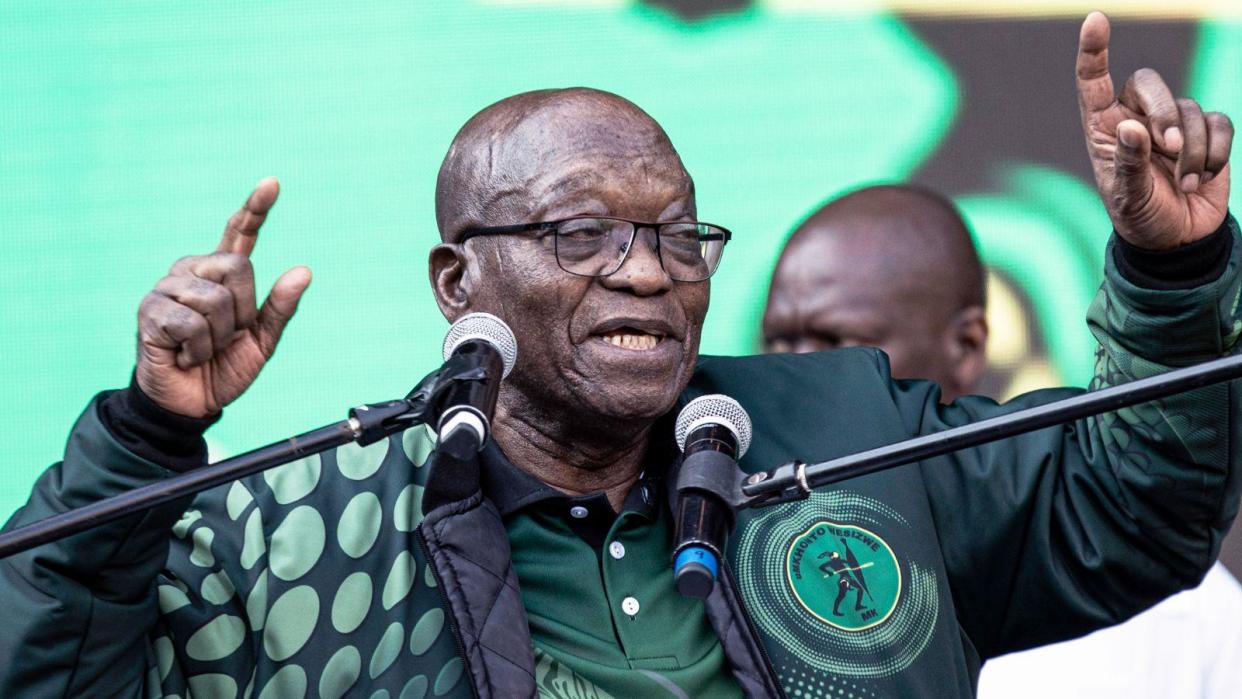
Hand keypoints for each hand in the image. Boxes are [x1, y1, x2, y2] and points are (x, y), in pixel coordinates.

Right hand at [136, 178, 311, 416]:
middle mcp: (192, 272)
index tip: (272, 183)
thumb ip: (281, 307)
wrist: (192, 403)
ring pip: (215, 299)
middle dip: (242, 312)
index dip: (255, 209)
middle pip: (238, 268)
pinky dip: (198, 349)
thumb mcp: (262, 341)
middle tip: (225, 337)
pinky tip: (184, 356)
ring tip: (202, 348)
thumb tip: (304, 271)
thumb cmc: (225, 367)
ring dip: (219, 336)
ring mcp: (167, 288)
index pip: (240, 234)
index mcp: (221, 275)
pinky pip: (191, 324)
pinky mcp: (150, 311)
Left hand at [1076, 11, 1232, 249]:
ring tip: (1183, 182)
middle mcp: (1136, 118)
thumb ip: (1129, 163)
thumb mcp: (1128, 196)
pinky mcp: (1207, 132)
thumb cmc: (1140, 217)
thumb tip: (1132, 128)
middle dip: (1164, 112)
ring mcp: (1173, 123)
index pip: (1093, 82)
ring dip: (1192, 148)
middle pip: (1150, 84)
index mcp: (1104, 129)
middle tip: (1169, 147)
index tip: (1095, 20)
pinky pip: (1219, 122)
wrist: (1177, 239)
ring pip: (1189, 108)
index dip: (1093, 51)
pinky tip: (1202, 178)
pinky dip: (1215, 151)